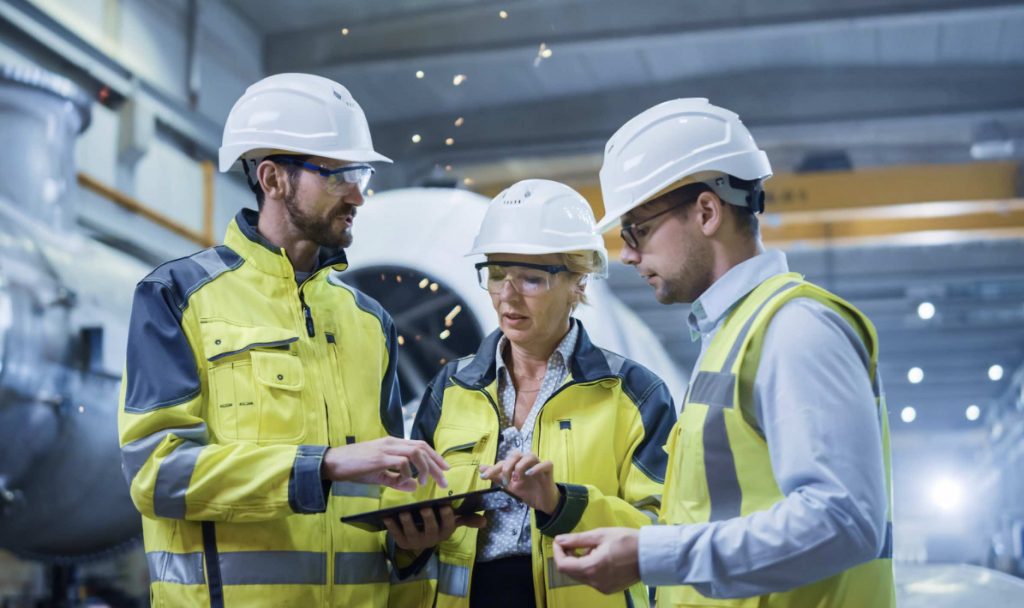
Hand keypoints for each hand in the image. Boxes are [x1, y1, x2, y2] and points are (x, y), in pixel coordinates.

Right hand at [321, 437, 448, 490]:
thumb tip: (415, 486)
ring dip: (424, 468)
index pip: (420, 445)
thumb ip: (398, 480)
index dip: (435, 456)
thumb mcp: (380, 476)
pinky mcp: (379, 457)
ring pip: (415, 452)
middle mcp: (392, 442)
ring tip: (425, 482)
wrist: (333, 463)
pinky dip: (407, 473)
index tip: (445, 469)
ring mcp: (386, 449)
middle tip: (444, 480)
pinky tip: (404, 482)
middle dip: (436, 464)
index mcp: (393, 444)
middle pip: (422, 448)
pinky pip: (401, 462)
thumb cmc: (355, 468)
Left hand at [383, 506, 486, 550]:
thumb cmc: (437, 525)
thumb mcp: (451, 522)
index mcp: (444, 531)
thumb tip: (485, 520)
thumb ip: (467, 519)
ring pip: (412, 530)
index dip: (446, 515)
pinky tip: (386, 515)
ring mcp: (416, 541)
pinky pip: (396, 533)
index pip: (448, 523)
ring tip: (403, 511)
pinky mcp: (402, 542)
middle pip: (430, 527)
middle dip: (428, 517)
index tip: (444, 505)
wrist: (418, 541)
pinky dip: (390, 525)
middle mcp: (431, 538)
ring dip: (407, 521)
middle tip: (424, 506)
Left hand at [479, 450, 558, 513]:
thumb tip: (480, 468)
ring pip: (530, 456)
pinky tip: (530, 474)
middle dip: (507, 466)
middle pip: (516, 454)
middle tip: (505, 481)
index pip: (504, 461)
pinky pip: (546, 463)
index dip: (493, 468)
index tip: (484, 477)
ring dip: (520, 466)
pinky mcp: (549, 471)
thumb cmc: (527, 491)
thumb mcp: (509, 485)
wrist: (543, 503)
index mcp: (517, 463)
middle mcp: (527, 462)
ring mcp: (539, 465)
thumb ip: (496, 476)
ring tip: (516, 479)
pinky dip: (538, 467)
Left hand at [552, 527, 639, 593]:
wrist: (651, 555)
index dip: (557, 552)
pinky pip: (591, 580)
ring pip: (580, 576)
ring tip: (593, 548)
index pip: (562, 565)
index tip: (560, 541)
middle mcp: (595, 582)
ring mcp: (602, 588)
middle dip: (567, 557)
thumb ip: (577, 539)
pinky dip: (589, 569)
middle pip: (570, 572)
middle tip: (573, 543)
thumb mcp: (600, 535)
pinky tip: (600, 557)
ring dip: (579, 563)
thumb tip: (559, 540)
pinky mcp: (609, 589)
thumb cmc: (627, 541)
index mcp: (591, 568)